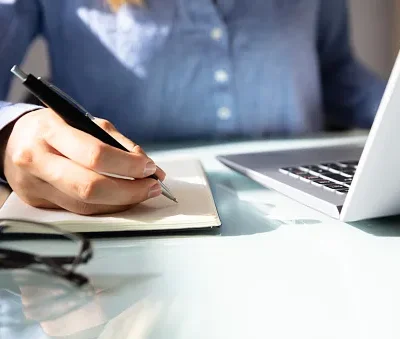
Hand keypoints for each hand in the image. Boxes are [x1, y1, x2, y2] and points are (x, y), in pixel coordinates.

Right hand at [2, 108, 164, 214]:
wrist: (14, 141)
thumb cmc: (54, 129)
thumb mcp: (84, 122)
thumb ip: (117, 143)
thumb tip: (147, 165)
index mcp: (51, 132)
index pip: (95, 155)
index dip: (128, 165)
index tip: (149, 168)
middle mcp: (38, 160)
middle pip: (90, 187)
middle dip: (130, 191)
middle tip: (152, 187)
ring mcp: (35, 186)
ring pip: (86, 206)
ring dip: (122, 202)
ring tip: (142, 192)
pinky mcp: (39, 203)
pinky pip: (79, 211)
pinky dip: (106, 207)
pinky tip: (122, 199)